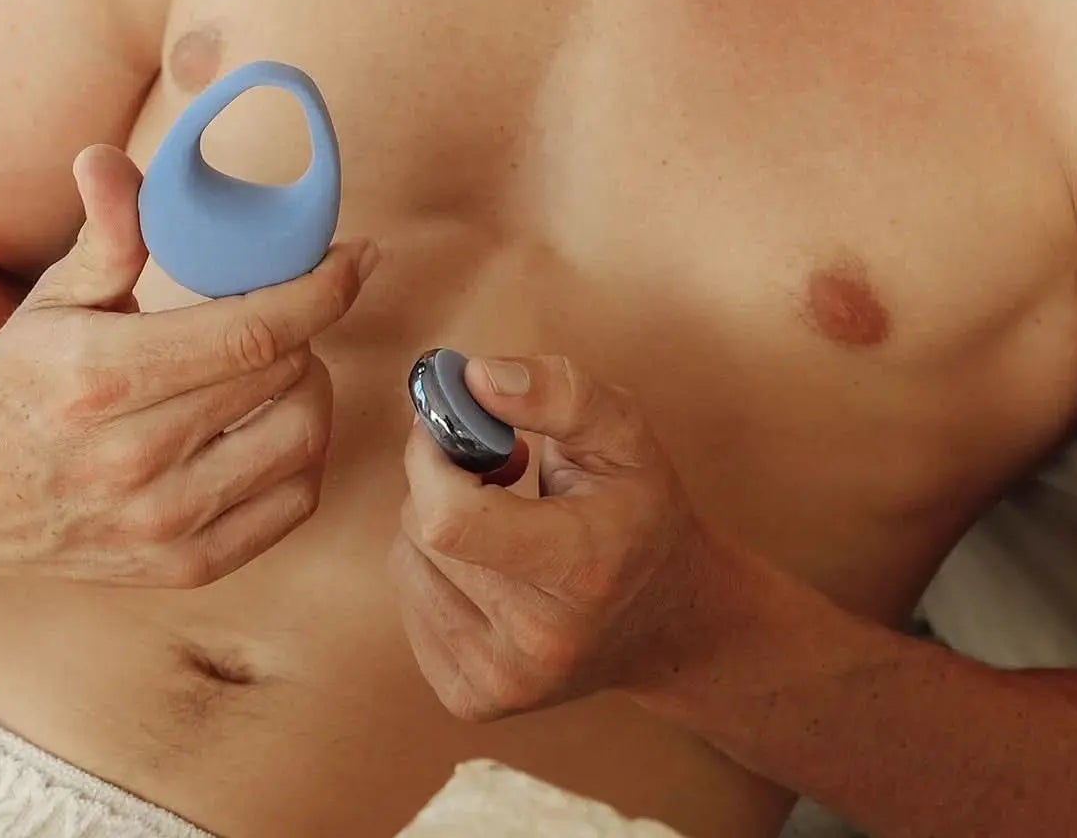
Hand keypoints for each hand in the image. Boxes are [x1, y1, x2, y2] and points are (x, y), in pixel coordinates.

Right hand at [0, 143, 377, 586]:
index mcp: (102, 376)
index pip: (253, 329)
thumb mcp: (54, 297)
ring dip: (310, 388)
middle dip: (305, 327)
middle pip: (284, 374)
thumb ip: (104, 232)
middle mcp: (133, 459)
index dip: (322, 287)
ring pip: (301, 438)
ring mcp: (160, 523)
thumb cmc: (19, 378)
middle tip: (293, 308)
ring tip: (283, 363)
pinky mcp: (181, 567)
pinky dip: (302, 456)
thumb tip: (107, 158)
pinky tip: (274, 423)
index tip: (357, 256)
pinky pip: (291, 503)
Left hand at [389, 355, 718, 720]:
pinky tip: (490, 561)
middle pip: (424, 532)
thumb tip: (471, 377)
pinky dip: (435, 565)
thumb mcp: (625, 432)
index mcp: (581, 567)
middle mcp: (538, 641)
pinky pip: (410, 600)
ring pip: (407, 562)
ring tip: (501, 515)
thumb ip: (557, 392)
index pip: (452, 521)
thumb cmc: (641, 511)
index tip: (453, 424)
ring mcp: (502, 681)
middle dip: (441, 478)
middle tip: (496, 465)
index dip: (431, 459)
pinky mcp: (472, 699)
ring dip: (437, 521)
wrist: (669, 620)